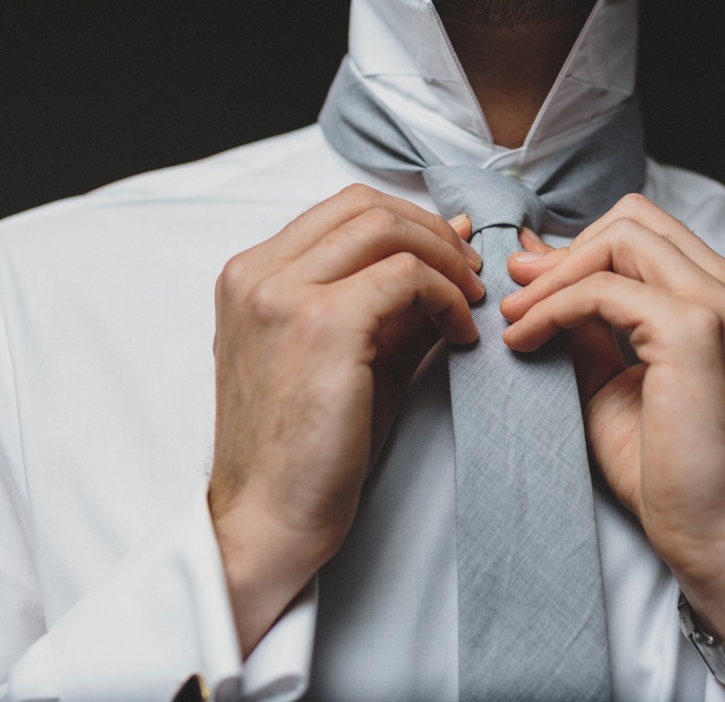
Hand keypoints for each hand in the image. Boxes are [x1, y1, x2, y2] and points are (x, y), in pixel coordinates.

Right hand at [208, 184, 482, 654]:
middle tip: (472, 273)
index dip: (410, 223)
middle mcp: (257, 274)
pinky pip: (406, 277)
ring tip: (472, 301)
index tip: (452, 256)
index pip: (343, 210)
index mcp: (252, 275)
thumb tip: (453, 242)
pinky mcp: (322, 324)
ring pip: (386, 229)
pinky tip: (462, 334)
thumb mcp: (350, 354)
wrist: (270, 518)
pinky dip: (446, 297)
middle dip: (432, 231)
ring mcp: (282, 295)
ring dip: (444, 258)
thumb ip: (392, 298)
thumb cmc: (307, 448)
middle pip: (365, 206)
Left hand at [501, 194, 724, 695]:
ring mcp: (717, 305)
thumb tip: (533, 269)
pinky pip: (604, 290)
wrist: (714, 532)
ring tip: (514, 318)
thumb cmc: (669, 468)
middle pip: (631, 219)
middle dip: (563, 252)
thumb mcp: (613, 377)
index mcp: (717, 295)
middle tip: (517, 295)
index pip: (641, 229)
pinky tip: (525, 340)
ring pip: (620, 238)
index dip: (576, 248)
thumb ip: (584, 322)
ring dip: (553, 275)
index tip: (525, 281)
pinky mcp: (692, 331)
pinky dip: (554, 307)